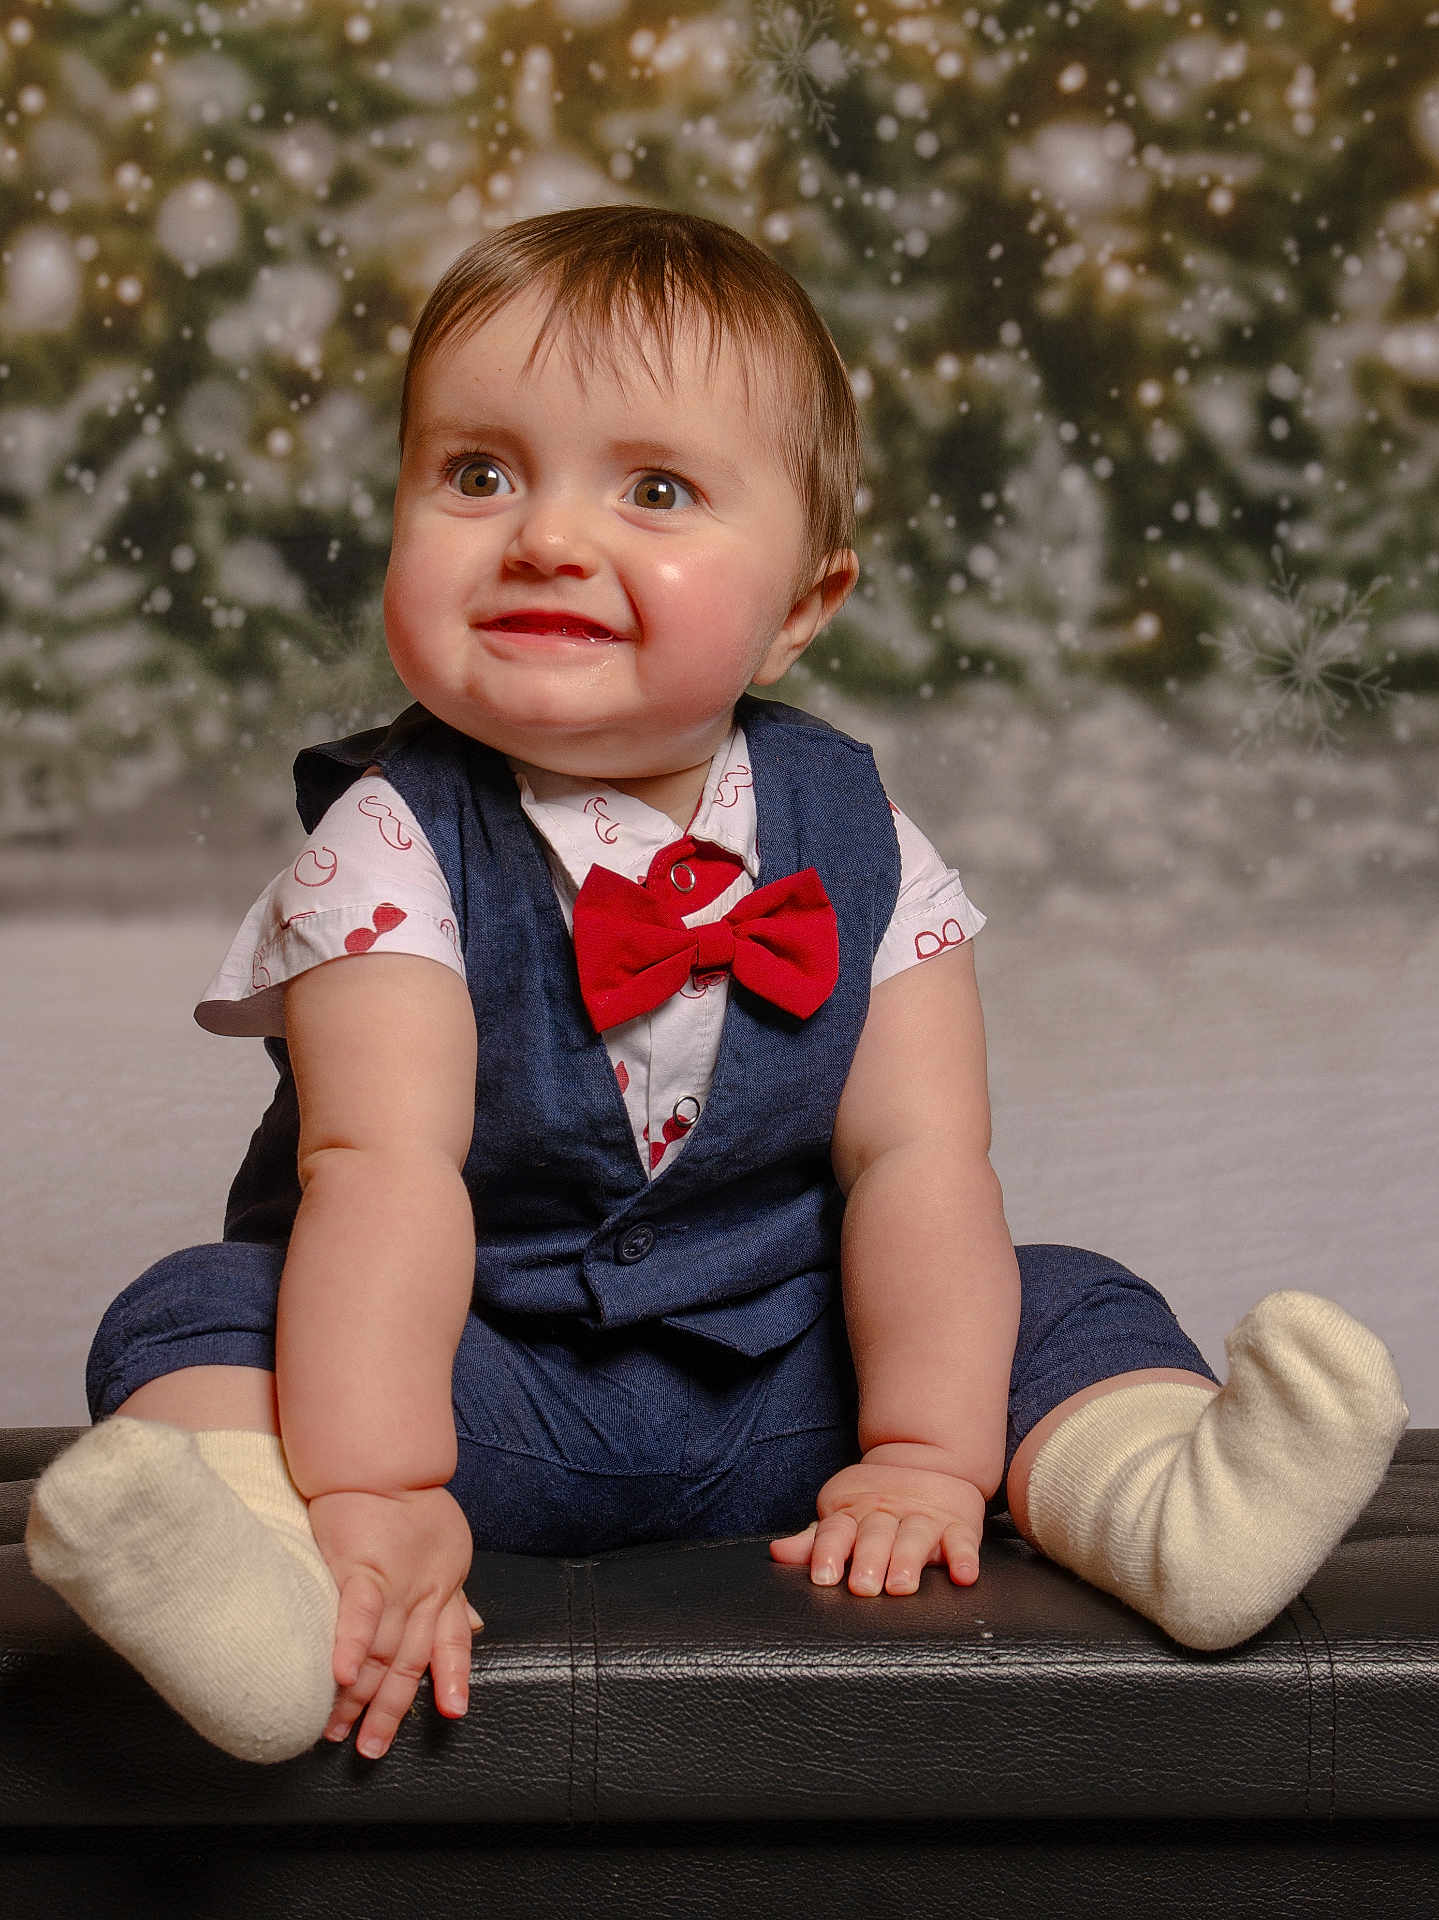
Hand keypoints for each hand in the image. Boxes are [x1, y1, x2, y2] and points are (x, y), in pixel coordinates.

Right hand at [305, 1482, 482, 1758]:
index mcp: (443, 1590)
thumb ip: (455, 1595)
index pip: (450, 1643)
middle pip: (407, 1662)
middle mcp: (422, 1596)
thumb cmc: (415, 1508)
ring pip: (380, 1651)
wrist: (383, 1464)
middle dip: (389, 1710)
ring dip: (359, 1696)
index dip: (452, 1678)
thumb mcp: (451, 1550)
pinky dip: (350, 1647)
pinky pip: (358, 1615)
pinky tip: (340, 1677)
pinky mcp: (362, 1569)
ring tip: (336, 1729)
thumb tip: (477, 1626)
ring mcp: (394, 1585)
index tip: (453, 1713)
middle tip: (370, 1749)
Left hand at [769, 1449, 987, 1595]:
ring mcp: (923, 1518)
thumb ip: (815, 1540)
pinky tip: (963, 1575)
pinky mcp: (957, 1525)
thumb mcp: (842, 1516)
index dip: (828, 1552)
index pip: (836, 1531)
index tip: (822, 1576)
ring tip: (901, 1585)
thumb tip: (777, 1553)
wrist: (927, 1459)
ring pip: (915, 1538)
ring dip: (909, 1560)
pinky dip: (965, 1557)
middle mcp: (887, 1514)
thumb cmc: (875, 1505)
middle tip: (862, 1586)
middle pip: (876, 1536)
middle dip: (868, 1560)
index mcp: (854, 1513)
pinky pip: (962, 1541)